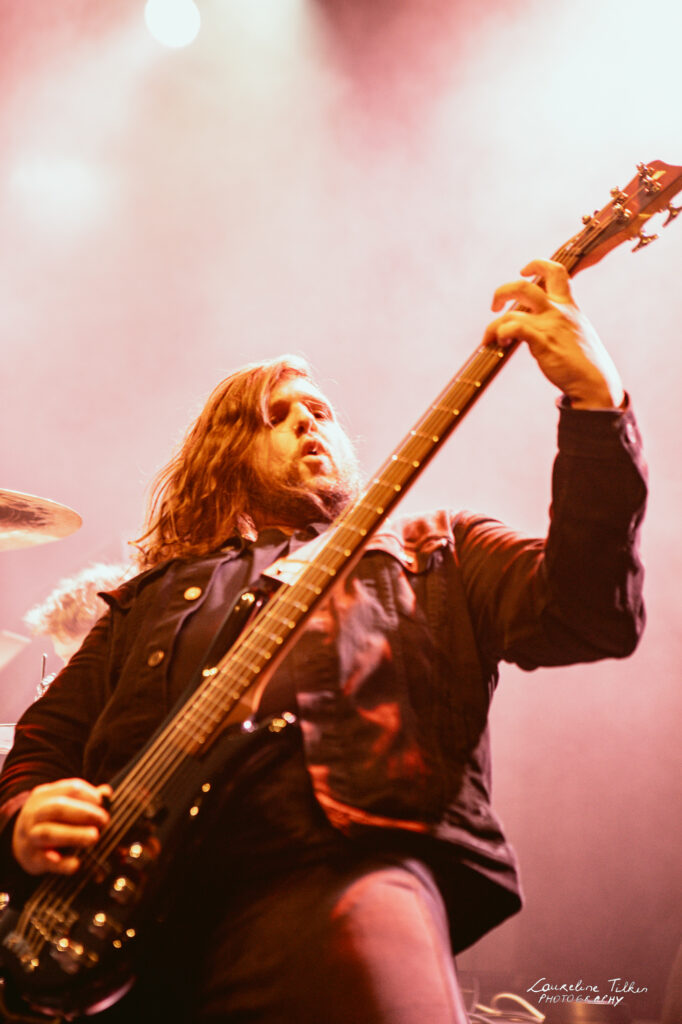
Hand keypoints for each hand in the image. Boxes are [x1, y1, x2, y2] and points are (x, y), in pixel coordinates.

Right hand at [12, 778, 111, 875]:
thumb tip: (107, 792)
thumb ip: (84, 799)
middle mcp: (35, 814)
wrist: (17, 843)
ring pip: (48, 833)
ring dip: (74, 834)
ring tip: (94, 837)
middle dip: (83, 813)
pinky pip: (45, 861)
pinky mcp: (32, 859)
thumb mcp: (60, 803)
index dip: (89, 794)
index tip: (103, 802)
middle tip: (104, 820)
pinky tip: (76, 864)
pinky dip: (61, 863)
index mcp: (45, 796)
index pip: (70, 789)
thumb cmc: (48, 820)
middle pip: (57, 808)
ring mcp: (31, 837)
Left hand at [483, 258, 623, 408]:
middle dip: (501, 292)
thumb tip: (532, 325)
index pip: (556, 271)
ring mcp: (550, 325)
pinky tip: (500, 344)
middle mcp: (559, 311)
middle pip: (522, 287)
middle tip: (494, 307)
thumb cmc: (584, 362)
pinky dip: (500, 334)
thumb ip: (557, 322)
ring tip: (492, 339)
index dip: (537, 264)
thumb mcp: (575, 331)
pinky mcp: (543, 342)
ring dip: (493, 326)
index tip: (523, 271)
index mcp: (568, 305)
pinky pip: (514, 329)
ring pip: (511, 314)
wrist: (595, 382)